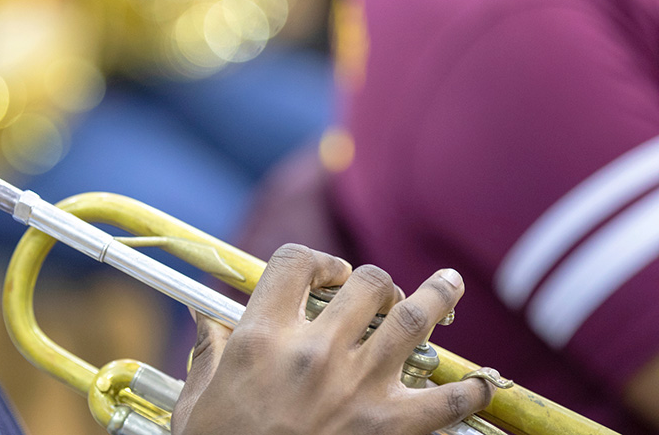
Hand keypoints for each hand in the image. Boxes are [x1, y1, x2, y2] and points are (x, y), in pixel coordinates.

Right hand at [171, 244, 494, 434]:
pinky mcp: (389, 427)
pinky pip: (447, 401)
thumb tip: (203, 317)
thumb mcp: (199, 397)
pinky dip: (471, 390)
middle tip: (382, 292)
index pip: (295, 263)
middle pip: (365, 284)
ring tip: (449, 285)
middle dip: (377, 281)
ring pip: (413, 321)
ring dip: (437, 297)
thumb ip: (211, 350)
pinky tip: (480, 382)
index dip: (315, 260)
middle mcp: (314, 353)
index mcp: (262, 338)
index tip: (324, 274)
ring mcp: (357, 388)